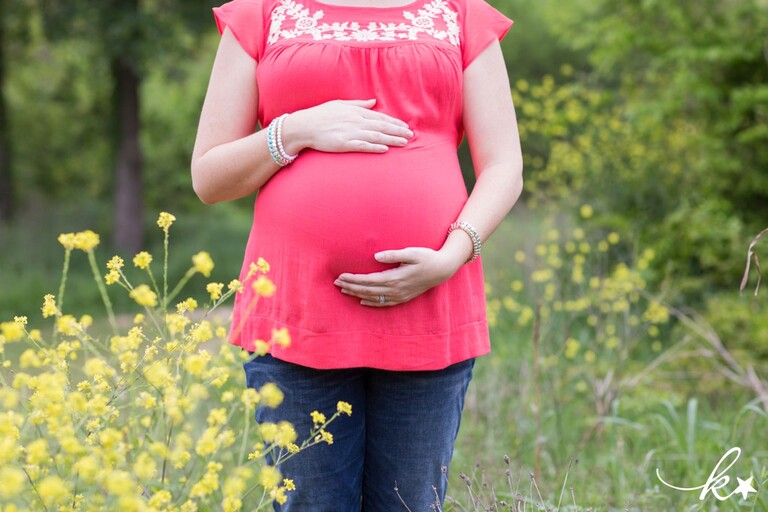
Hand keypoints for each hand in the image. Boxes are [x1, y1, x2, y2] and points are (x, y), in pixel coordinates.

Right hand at [283, 99, 413, 154]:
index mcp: (355, 112)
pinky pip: (362, 146)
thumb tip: (374, 101)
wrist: (303, 126)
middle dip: (397, 131)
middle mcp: (355, 121)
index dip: (394, 122)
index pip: (380, 117)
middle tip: (411, 136)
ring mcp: (349, 132)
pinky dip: (374, 147)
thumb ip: (358, 103)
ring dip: (391, 139)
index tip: (406, 127)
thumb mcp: (340, 104)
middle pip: (381, 126)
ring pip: (375, 136)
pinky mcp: (343, 144)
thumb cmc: (320, 115)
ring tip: (404, 143)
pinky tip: (385, 149)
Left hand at [333, 247, 463, 306]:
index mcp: (395, 278)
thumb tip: (375, 256)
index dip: (353, 279)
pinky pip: (384, 304)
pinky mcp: (403, 298)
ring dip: (357, 294)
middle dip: (351, 287)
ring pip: (373, 298)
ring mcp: (399, 296)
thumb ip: (393, 255)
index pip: (368, 280)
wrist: (442, 270)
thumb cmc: (427, 257)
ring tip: (344, 291)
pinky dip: (371, 303)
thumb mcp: (411, 252)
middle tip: (336, 283)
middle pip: (367, 290)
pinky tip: (362, 301)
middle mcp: (395, 290)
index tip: (341, 275)